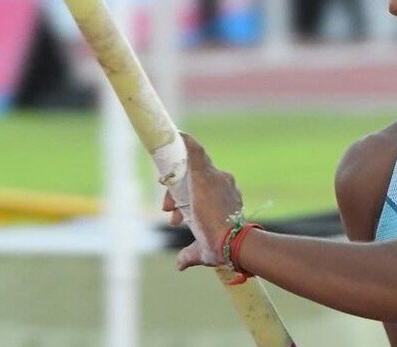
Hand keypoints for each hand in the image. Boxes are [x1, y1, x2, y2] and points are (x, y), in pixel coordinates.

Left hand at [162, 132, 243, 270]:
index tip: (173, 213)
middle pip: (194, 180)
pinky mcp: (203, 173)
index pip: (200, 190)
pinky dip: (185, 143)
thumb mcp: (202, 248)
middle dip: (177, 196)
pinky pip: (194, 152)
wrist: (230, 241)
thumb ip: (190, 253)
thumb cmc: (221, 246)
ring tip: (167, 206)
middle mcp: (223, 182)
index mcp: (225, 197)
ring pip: (190, 170)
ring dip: (175, 184)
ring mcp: (215, 177)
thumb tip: (180, 264)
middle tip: (168, 211)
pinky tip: (176, 133)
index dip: (183, 201)